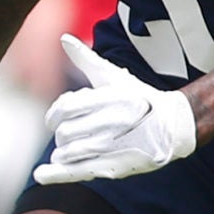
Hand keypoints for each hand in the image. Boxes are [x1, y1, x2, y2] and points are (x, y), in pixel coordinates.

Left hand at [33, 37, 197, 183]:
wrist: (172, 127)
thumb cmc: (139, 98)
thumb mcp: (114, 77)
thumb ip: (86, 60)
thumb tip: (64, 39)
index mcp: (109, 99)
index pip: (65, 107)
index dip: (54, 114)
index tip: (55, 118)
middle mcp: (109, 123)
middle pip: (64, 132)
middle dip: (63, 132)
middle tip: (74, 132)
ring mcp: (111, 147)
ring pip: (67, 151)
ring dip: (63, 150)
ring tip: (73, 148)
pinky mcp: (112, 167)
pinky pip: (77, 172)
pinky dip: (55, 174)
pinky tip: (41, 174)